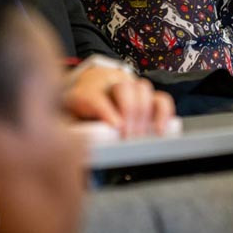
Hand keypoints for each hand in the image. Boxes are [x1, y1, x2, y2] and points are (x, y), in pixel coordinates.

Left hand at [63, 61, 177, 137]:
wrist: (90, 92)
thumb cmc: (80, 114)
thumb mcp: (68, 123)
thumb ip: (73, 133)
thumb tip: (80, 148)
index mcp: (85, 91)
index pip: (95, 97)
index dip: (107, 111)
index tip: (117, 127)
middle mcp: (110, 84)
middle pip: (123, 88)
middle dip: (129, 112)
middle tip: (129, 136)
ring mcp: (131, 87)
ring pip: (142, 88)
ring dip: (144, 113)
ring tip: (141, 135)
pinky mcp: (147, 96)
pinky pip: (161, 99)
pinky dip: (164, 113)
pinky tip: (161, 129)